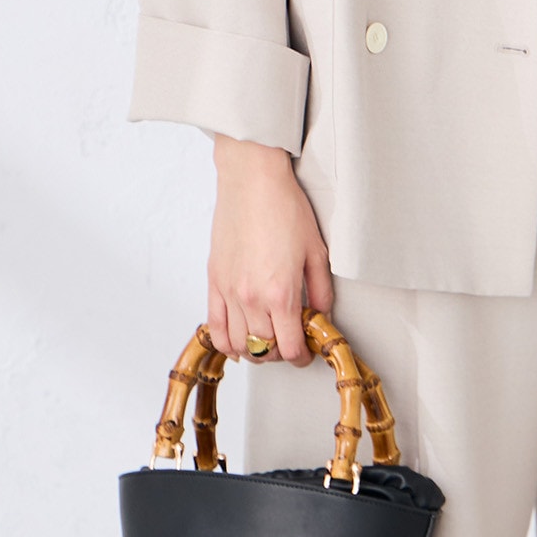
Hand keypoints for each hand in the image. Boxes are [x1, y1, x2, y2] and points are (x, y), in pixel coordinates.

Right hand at [207, 136, 333, 366]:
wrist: (252, 179)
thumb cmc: (285, 207)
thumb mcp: (317, 249)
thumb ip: (322, 290)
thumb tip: (322, 316)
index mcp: (280, 293)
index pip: (289, 349)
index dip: (301, 357)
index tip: (306, 352)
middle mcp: (251, 298)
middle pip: (264, 351)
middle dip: (281, 353)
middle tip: (291, 341)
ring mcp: (229, 292)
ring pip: (239, 346)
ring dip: (255, 351)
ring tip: (268, 339)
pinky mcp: (214, 282)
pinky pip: (215, 328)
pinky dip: (227, 343)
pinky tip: (239, 341)